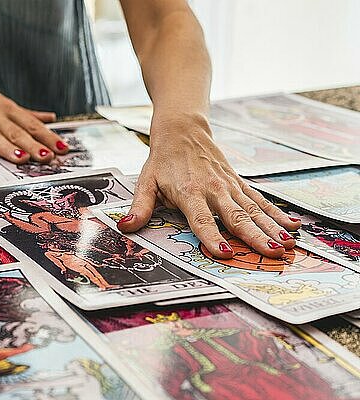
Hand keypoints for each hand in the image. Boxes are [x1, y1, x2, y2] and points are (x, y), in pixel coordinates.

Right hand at [0, 59, 69, 162]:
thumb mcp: (2, 102)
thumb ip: (27, 113)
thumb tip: (51, 118)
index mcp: (7, 110)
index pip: (32, 125)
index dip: (48, 137)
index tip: (63, 148)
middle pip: (16, 132)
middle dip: (33, 145)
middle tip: (48, 157)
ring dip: (7, 147)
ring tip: (21, 158)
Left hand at [117, 113, 301, 258]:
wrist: (182, 129)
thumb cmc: (162, 160)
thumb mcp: (146, 182)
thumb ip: (140, 207)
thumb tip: (125, 226)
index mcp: (189, 192)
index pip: (202, 220)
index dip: (213, 237)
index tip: (226, 254)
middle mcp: (213, 189)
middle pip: (236, 217)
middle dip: (256, 237)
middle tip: (273, 254)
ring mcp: (229, 185)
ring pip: (254, 209)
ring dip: (272, 228)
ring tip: (288, 245)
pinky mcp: (238, 182)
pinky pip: (259, 200)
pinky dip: (276, 213)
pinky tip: (292, 226)